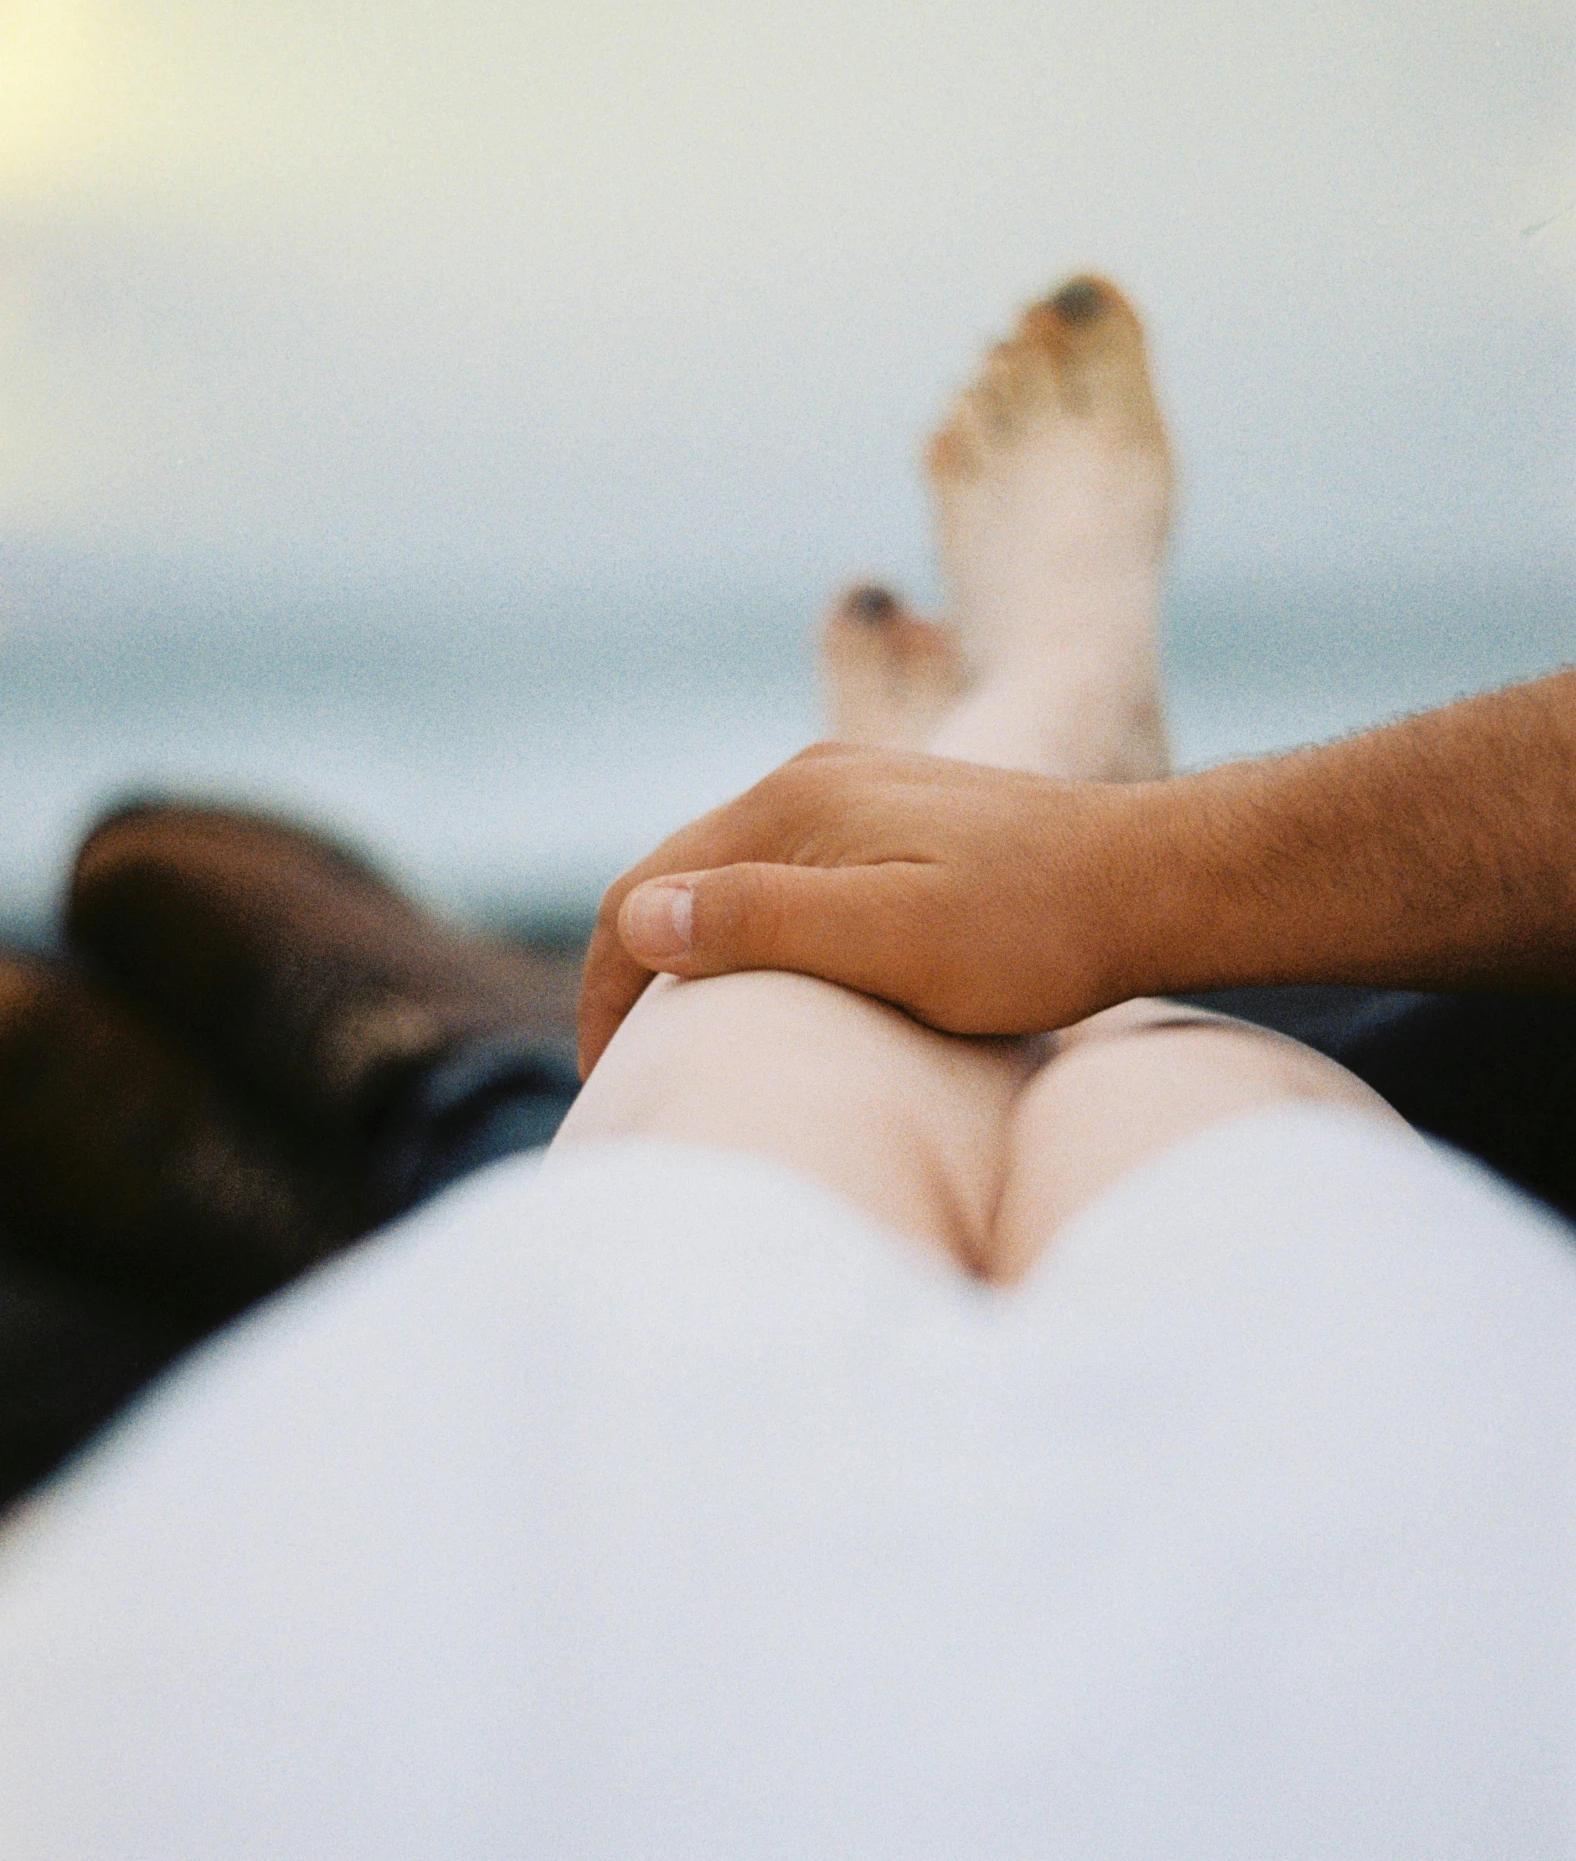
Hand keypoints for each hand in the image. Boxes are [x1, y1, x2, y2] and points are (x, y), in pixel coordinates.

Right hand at [576, 743, 1164, 1074]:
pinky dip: (757, 927)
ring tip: (693, 1036)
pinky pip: (792, 868)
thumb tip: (639, 917)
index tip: (610, 1081)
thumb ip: (765, 921)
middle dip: (638, 971)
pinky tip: (778, 978)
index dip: (606, 988)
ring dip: (697, 949)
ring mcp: (856, 787)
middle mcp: (809, 779)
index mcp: (790, 806)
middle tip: (632, 1073)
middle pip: (679, 874)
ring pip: (735, 871)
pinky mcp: (897, 812)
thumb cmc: (1034, 932)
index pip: (641, 891)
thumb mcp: (894, 941)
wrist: (1156, 879)